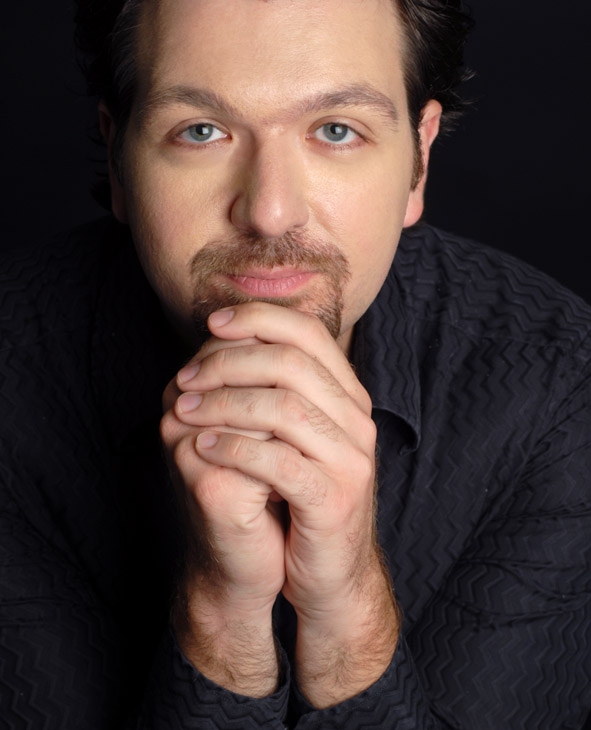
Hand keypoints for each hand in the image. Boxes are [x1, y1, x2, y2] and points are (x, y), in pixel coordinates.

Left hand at [168, 302, 398, 705]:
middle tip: (185, 377)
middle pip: (291, 363)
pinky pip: (279, 462)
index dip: (258, 318)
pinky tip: (203, 447)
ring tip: (183, 410)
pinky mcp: (333, 500)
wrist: (329, 574)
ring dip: (223, 403)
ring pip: (284, 408)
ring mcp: (351, 460)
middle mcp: (358, 421)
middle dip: (229, 361)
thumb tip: (219, 337)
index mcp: (348, 396)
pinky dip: (234, 448)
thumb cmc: (298, 499)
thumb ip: (272, 389)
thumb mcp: (290, 436)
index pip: (309, 333)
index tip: (212, 325)